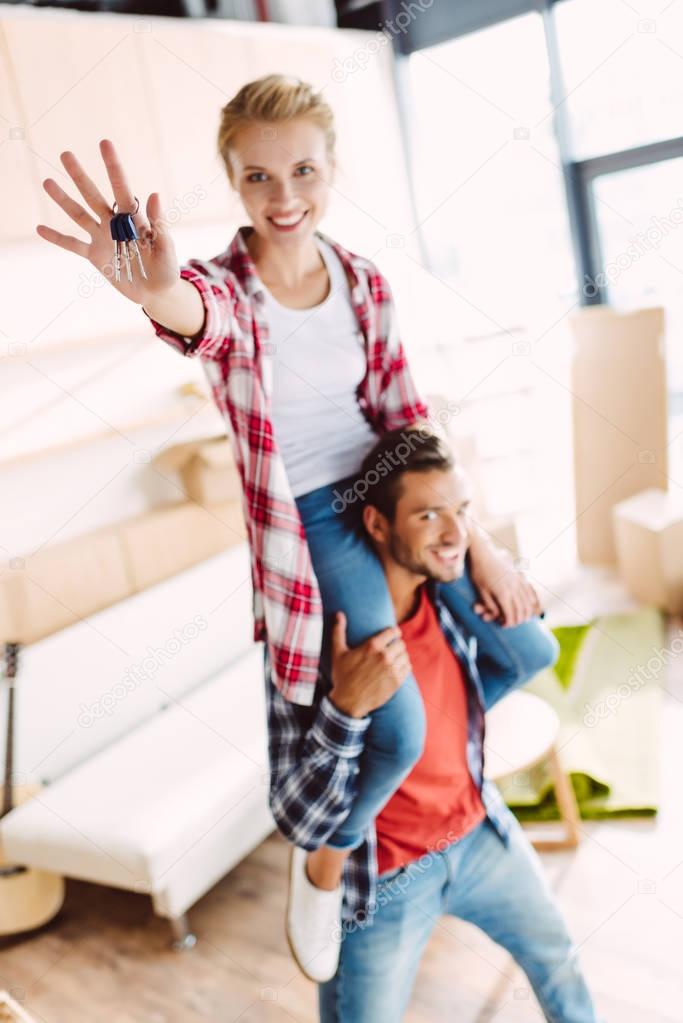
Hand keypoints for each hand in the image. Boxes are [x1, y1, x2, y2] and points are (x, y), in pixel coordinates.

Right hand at [36, 139, 179, 305]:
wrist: (156, 293)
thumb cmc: (166, 269)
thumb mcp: (168, 249)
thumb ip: (159, 225)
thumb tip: (154, 195)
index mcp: (134, 219)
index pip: (121, 188)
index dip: (113, 167)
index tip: (105, 144)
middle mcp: (114, 223)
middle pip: (94, 196)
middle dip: (80, 176)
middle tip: (65, 154)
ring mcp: (102, 238)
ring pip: (79, 215)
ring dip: (63, 200)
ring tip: (47, 182)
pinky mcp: (95, 256)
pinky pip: (73, 245)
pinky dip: (57, 238)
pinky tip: (40, 228)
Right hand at [328, 612, 411, 718]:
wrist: (348, 702)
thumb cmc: (342, 676)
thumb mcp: (338, 652)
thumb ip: (338, 631)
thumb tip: (338, 613)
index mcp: (372, 646)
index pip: (393, 632)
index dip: (394, 632)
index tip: (393, 634)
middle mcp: (384, 656)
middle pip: (401, 643)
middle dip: (397, 644)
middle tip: (392, 647)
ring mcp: (391, 669)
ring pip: (405, 655)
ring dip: (401, 655)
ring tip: (395, 657)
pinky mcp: (396, 682)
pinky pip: (407, 668)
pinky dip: (404, 666)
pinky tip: (398, 667)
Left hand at [470, 548, 541, 627]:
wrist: (484, 552)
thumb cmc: (479, 572)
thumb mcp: (481, 591)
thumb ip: (491, 605)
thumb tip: (499, 615)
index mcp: (503, 594)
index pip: (511, 615)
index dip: (508, 623)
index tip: (503, 625)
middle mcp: (514, 588)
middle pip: (522, 610)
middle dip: (518, 620)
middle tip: (512, 623)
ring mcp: (519, 581)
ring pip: (529, 602)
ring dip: (526, 612)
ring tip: (522, 618)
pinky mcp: (520, 575)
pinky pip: (530, 590)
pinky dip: (532, 600)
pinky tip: (531, 605)